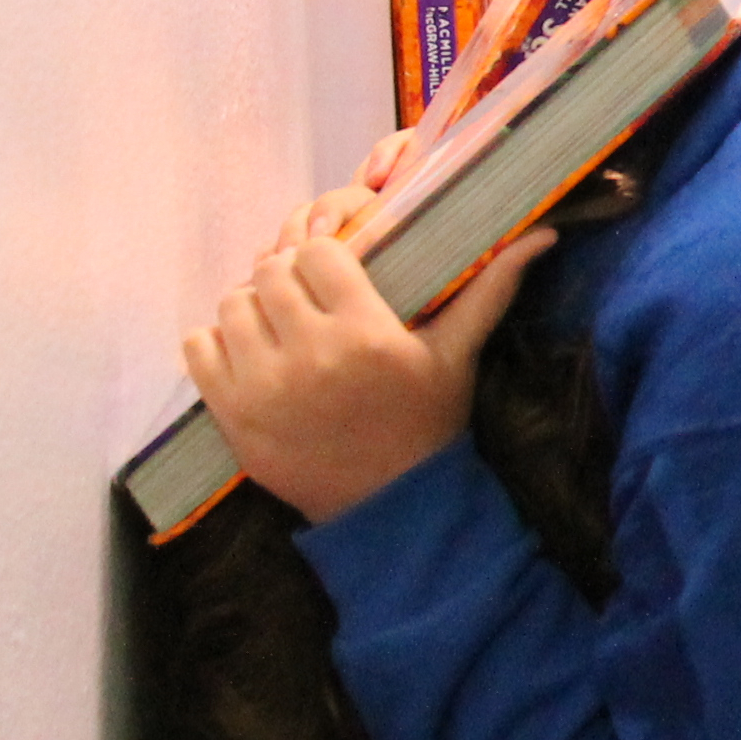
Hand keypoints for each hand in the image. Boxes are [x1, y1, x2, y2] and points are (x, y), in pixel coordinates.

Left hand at [184, 227, 557, 523]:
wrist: (391, 505)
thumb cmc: (427, 421)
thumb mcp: (458, 356)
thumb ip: (491, 289)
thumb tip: (543, 234)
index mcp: (368, 334)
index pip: (318, 253)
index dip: (324, 257)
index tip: (336, 277)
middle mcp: (312, 355)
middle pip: (269, 273)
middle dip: (286, 280)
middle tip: (306, 303)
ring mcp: (263, 387)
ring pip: (230, 305)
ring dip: (251, 310)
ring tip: (279, 331)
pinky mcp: (230, 414)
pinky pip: (197, 346)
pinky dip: (217, 344)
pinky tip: (251, 357)